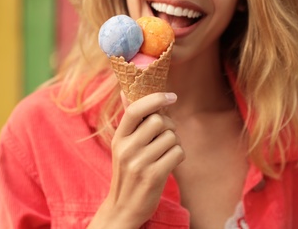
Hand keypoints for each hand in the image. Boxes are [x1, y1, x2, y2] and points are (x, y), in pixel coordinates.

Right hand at [88, 92, 184, 227]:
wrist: (123, 207)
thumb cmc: (127, 171)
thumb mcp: (122, 145)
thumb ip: (129, 120)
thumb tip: (125, 90)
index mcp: (118, 138)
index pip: (135, 110)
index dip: (155, 99)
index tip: (171, 96)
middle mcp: (126, 149)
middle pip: (158, 121)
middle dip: (169, 125)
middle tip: (166, 134)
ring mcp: (139, 163)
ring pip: (171, 137)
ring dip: (175, 142)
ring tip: (165, 151)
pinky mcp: (154, 176)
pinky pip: (178, 153)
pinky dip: (179, 155)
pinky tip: (170, 162)